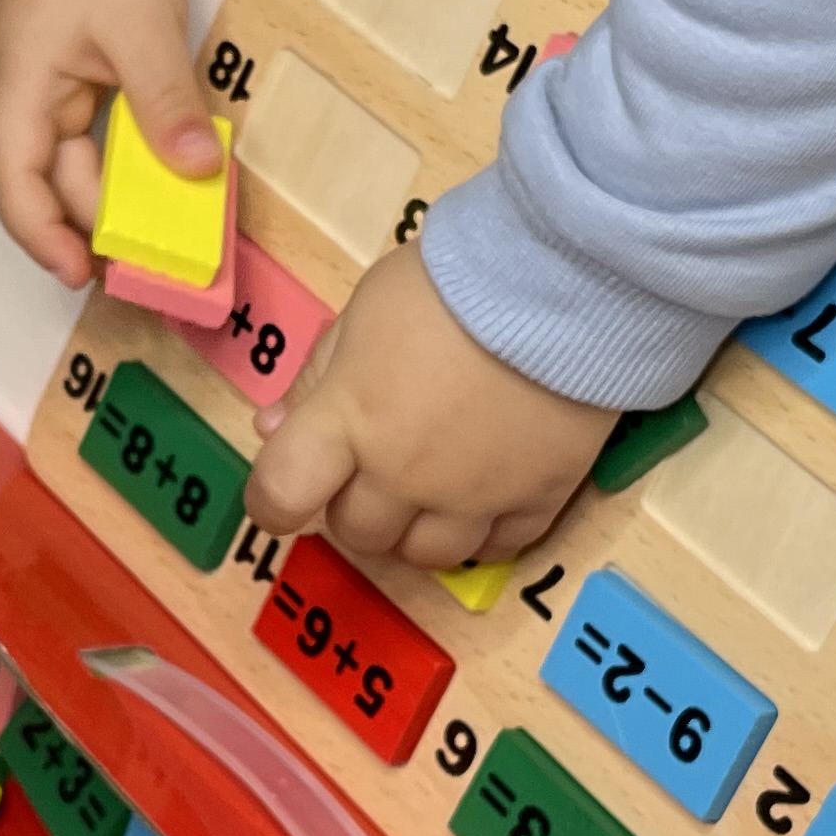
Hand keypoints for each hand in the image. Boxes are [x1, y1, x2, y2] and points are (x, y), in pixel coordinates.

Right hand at [0, 0, 219, 288]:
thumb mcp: (142, 26)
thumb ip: (165, 103)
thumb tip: (198, 173)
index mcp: (14, 83)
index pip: (12, 180)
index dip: (42, 235)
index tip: (83, 272)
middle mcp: (18, 86)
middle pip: (48, 174)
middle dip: (96, 220)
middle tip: (155, 259)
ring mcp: (43, 72)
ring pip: (76, 150)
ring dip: (118, 185)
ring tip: (170, 223)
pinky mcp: (72, 58)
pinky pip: (95, 120)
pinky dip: (129, 146)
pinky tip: (170, 164)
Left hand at [245, 250, 605, 567]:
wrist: (563, 280)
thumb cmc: (451, 282)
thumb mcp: (363, 312)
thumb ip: (317, 377)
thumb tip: (272, 429)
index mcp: (350, 419)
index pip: (283, 494)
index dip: (271, 505)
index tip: (283, 496)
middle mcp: (405, 474)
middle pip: (359, 532)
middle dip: (355, 505)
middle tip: (376, 464)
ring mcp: (474, 496)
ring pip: (426, 555)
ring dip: (415, 530)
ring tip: (431, 486)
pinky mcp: (538, 499)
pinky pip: (499, 548)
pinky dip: (483, 532)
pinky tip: (486, 496)